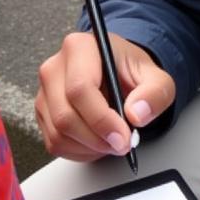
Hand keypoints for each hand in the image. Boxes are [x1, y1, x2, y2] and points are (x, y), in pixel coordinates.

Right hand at [35, 31, 174, 160]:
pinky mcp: (43, 112)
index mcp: (80, 48)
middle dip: (97, 139)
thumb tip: (137, 114)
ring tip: (112, 140)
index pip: (80, 89)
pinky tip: (97, 141)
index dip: (101, 120)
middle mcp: (55, 67)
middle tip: (122, 144)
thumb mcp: (156, 77)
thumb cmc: (130, 70)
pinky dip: (79, 151)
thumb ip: (154, 93)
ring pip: (58, 134)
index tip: (123, 137)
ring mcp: (45, 91)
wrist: (117, 72)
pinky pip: (54, 143)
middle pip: (65, 116)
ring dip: (89, 147)